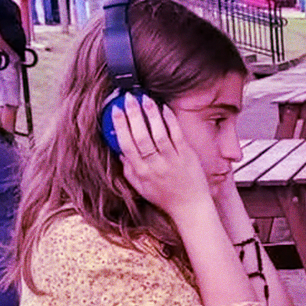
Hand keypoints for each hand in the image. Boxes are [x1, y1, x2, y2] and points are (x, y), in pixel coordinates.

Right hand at [114, 94, 210, 215]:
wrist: (190, 207)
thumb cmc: (164, 197)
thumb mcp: (140, 187)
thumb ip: (128, 169)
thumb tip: (119, 151)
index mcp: (141, 172)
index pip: (127, 145)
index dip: (120, 126)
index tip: (115, 110)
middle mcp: (155, 165)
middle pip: (141, 137)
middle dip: (133, 115)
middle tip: (128, 98)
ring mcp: (172, 159)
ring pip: (159, 134)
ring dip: (151, 114)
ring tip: (145, 98)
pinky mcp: (187, 156)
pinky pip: (177, 135)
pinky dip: (170, 121)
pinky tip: (164, 108)